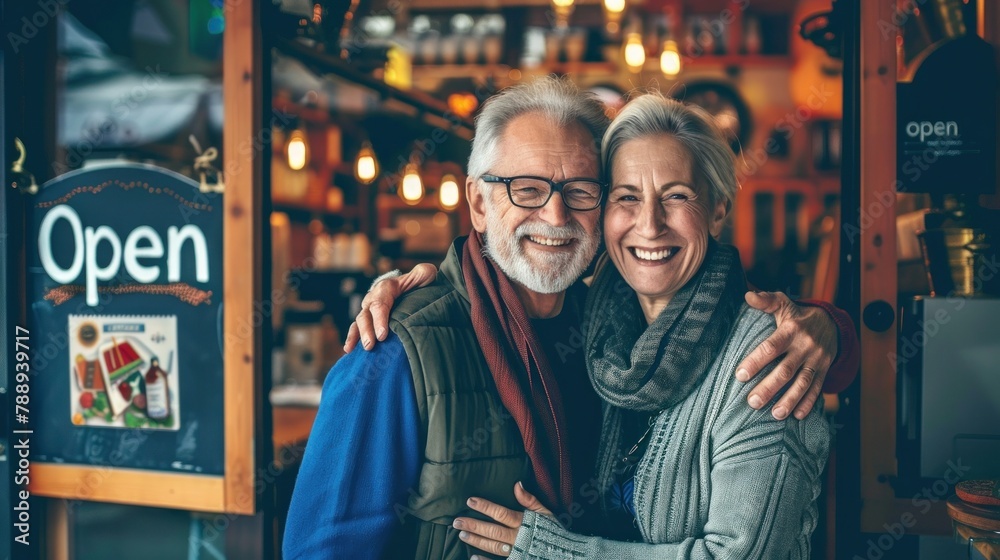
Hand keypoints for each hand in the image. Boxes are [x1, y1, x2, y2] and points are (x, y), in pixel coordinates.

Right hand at [343, 263, 436, 351]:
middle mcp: (374, 298)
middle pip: (366, 314)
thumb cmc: (420, 282)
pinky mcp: (369, 321)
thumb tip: (425, 274)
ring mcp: (369, 310)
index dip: (379, 319)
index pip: (380, 303)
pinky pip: (357, 329)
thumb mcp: (424, 274)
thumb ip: (424, 273)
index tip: (382, 335)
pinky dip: (352, 339)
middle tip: (370, 345)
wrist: (414, 288)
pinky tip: (349, 350)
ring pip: (360, 322)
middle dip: (367, 331)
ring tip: (360, 349)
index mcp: (386, 288)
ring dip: (358, 336)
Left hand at [454, 482, 551, 558]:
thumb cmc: (554, 532)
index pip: (501, 513)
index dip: (485, 507)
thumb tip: (516, 484)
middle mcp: (519, 538)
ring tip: (461, 534)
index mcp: (525, 523)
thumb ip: (530, 500)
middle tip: (457, 521)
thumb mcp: (546, 513)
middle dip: (474, 525)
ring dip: (476, 540)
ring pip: (493, 546)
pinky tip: (473, 558)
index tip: (470, 501)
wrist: (566, 554)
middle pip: (493, 530)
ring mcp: (517, 552)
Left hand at [736, 291, 837, 420]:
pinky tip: (796, 416)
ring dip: (789, 400)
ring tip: (774, 414)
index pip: (772, 347)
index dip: (756, 361)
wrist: (833, 323)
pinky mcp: (824, 371)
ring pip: (803, 383)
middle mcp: (806, 346)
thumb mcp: (784, 303)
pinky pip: (818, 389)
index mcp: (792, 330)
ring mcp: (817, 360)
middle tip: (752, 402)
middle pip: (786, 370)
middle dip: (769, 387)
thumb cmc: (798, 315)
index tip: (740, 375)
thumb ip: (766, 300)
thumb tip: (747, 295)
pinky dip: (808, 403)